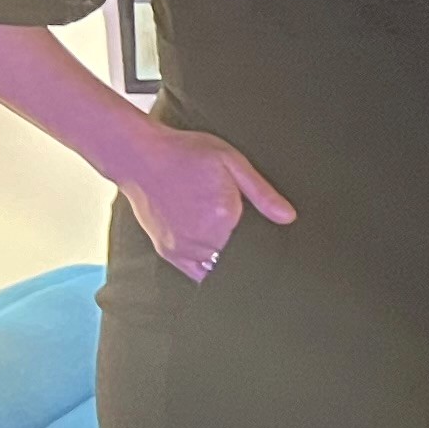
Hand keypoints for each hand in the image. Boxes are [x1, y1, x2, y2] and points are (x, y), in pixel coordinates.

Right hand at [118, 125, 293, 282]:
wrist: (140, 157)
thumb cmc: (186, 154)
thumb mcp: (231, 162)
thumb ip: (262, 192)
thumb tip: (288, 217)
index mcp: (223, 217)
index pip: (257, 246)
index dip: (266, 245)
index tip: (272, 241)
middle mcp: (202, 239)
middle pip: (238, 260)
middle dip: (248, 253)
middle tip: (252, 240)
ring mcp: (183, 248)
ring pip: (217, 269)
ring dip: (227, 262)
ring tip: (232, 245)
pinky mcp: (168, 252)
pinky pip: (196, 273)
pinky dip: (208, 269)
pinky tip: (215, 258)